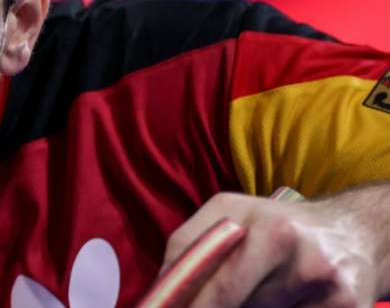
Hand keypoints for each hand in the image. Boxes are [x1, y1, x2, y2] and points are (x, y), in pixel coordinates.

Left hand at [159, 191, 379, 306]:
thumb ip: (188, 247)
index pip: (203, 269)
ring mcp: (317, 273)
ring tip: (259, 292)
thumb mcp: (228, 218)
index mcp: (247, 216)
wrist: (354, 232)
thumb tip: (161, 292)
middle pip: (228, 299)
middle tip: (206, 306)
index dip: (183, 300)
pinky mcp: (344, 303)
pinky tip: (288, 302)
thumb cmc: (275, 228)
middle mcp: (283, 239)